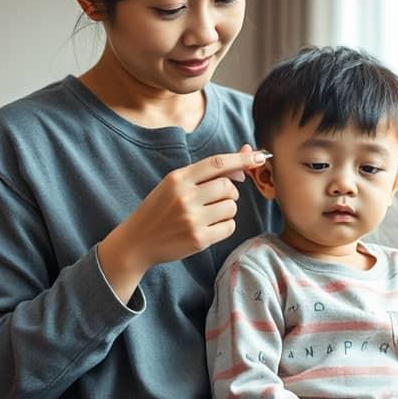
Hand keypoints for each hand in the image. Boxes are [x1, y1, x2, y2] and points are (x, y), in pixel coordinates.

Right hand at [98, 144, 268, 301]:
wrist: (137, 242)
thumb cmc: (160, 209)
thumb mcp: (175, 185)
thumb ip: (206, 173)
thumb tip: (244, 162)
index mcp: (178, 178)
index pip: (217, 163)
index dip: (241, 159)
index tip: (259, 156)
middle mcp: (185, 197)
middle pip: (228, 186)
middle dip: (229, 192)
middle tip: (215, 199)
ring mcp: (192, 219)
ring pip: (231, 207)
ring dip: (226, 210)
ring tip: (207, 215)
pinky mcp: (199, 239)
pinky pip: (229, 226)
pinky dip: (224, 226)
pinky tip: (208, 228)